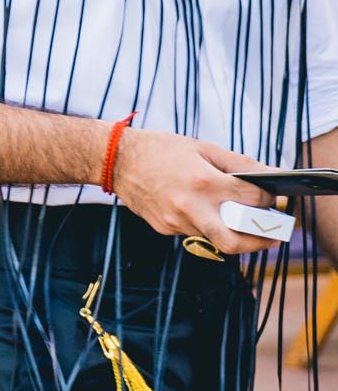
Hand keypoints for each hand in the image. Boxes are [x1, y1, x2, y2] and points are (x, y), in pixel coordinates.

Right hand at [111, 131, 278, 254]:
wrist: (118, 161)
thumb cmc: (162, 150)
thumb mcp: (205, 148)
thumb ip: (242, 165)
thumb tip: (273, 175)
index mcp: (204, 182)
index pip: (251, 200)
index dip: (268, 199)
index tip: (273, 198)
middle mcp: (190, 207)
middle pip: (234, 241)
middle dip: (260, 242)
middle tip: (272, 235)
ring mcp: (175, 222)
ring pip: (215, 237)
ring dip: (232, 230)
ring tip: (240, 217)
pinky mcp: (164, 229)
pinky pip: (195, 233)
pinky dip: (207, 224)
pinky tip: (206, 210)